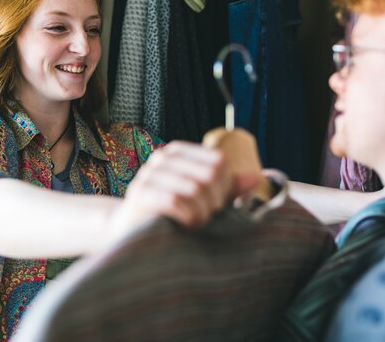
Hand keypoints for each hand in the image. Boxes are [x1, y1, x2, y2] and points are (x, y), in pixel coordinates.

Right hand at [110, 141, 257, 239]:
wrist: (129, 232)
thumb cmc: (171, 214)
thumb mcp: (202, 199)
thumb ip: (226, 188)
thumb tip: (255, 178)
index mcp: (177, 151)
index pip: (219, 162)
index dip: (225, 187)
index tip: (215, 204)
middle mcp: (161, 157)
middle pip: (209, 176)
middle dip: (214, 202)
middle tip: (205, 217)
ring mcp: (149, 174)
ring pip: (195, 189)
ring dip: (201, 213)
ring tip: (195, 223)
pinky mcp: (141, 194)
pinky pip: (176, 202)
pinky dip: (187, 218)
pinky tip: (184, 226)